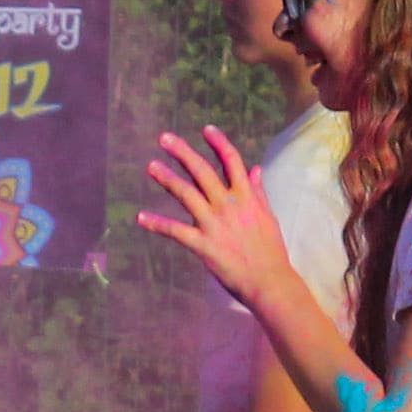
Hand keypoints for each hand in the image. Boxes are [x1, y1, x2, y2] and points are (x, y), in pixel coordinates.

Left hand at [136, 127, 298, 314]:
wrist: (269, 282)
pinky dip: (157, 224)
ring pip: (186, 194)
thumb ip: (258, 192)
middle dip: (182, 152)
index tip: (206, 129)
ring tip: (151, 166)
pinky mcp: (203, 244)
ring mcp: (214, 224)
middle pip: (203, 171)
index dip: (219, 143)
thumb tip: (256, 169)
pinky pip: (175, 231)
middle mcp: (229, 205)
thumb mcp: (268, 217)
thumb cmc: (271, 251)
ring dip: (167, 178)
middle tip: (164, 138)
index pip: (232, 161)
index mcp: (246, 197)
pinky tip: (140, 217)